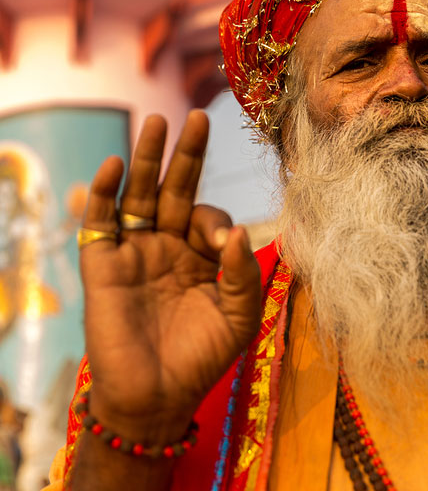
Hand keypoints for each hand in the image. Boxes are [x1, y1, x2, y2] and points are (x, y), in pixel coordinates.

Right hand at [79, 110, 260, 440]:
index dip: (216, 223)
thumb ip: (243, 272)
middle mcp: (167, 246)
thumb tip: (238, 230)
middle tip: (198, 118)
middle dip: (186, 156)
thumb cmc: (202, 356)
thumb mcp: (239, 314)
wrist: (157, 396)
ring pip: (138, 195)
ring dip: (145, 159)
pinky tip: (112, 167)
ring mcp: (134, 252)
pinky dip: (102, 194)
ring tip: (156, 123)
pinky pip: (99, 223)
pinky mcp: (102, 265)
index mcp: (201, 255)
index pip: (209, 217)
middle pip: (176, 190)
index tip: (221, 244)